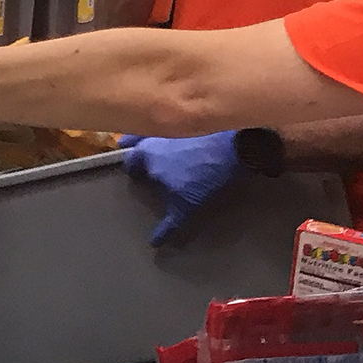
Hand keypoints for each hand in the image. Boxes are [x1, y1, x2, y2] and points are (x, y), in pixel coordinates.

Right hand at [120, 132, 239, 243]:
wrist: (234, 149)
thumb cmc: (202, 177)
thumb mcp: (185, 206)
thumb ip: (168, 224)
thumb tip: (153, 243)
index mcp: (144, 155)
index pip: (129, 162)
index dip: (132, 171)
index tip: (136, 177)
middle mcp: (152, 137)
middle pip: (137, 141)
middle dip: (136, 149)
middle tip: (143, 158)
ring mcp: (171, 125)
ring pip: (154, 129)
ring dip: (152, 136)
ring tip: (159, 144)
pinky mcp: (192, 119)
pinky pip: (176, 124)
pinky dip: (174, 129)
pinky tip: (184, 136)